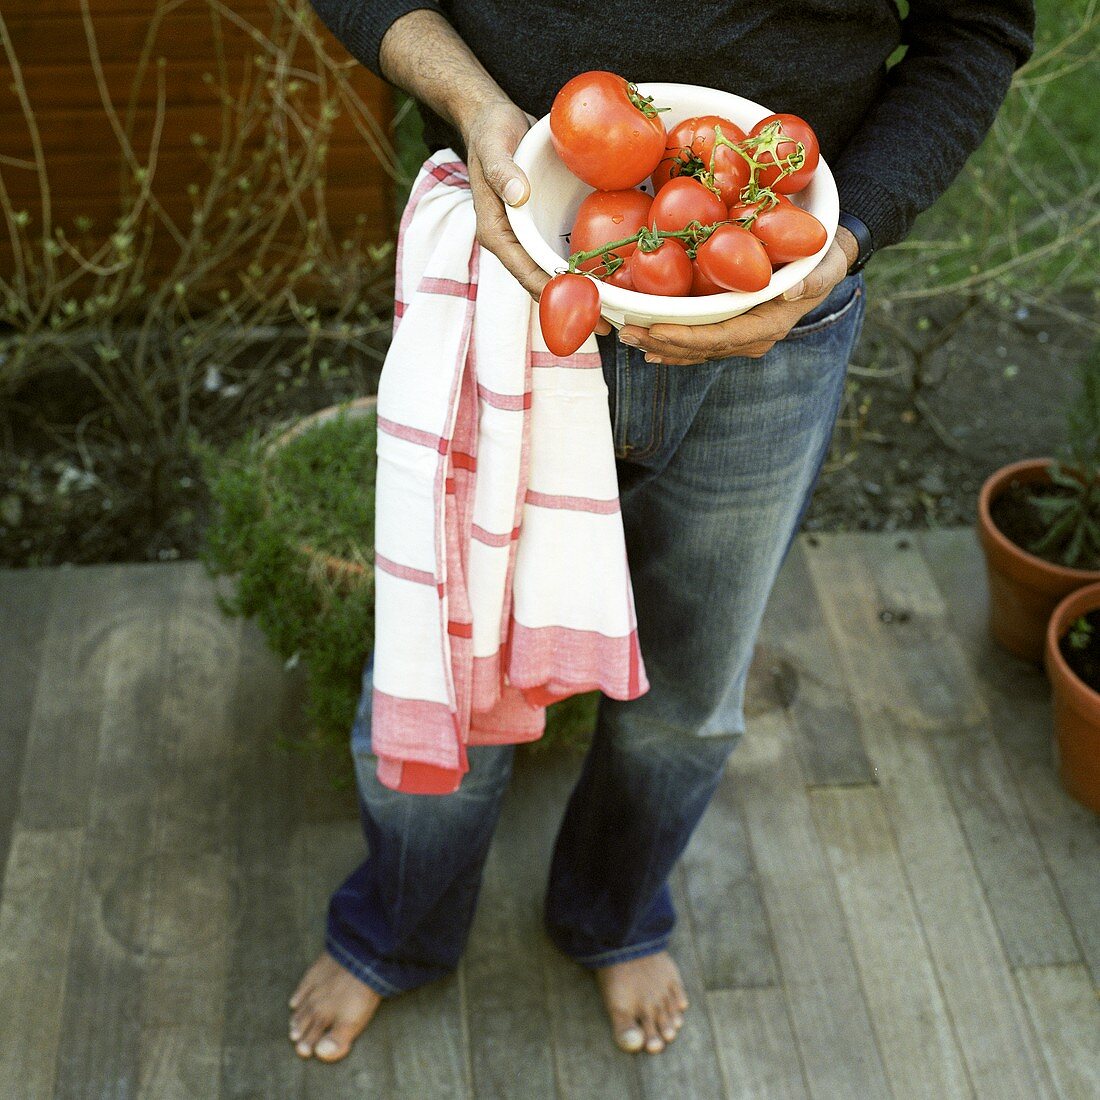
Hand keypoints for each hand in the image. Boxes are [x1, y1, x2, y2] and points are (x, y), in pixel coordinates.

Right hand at [460, 99, 611, 332]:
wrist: (494, 121)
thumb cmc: (490, 132)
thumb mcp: (493, 144)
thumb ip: (502, 170)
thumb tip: (518, 196)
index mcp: (497, 232)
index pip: (524, 272)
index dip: (552, 292)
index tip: (580, 305)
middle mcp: (513, 243)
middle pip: (542, 284)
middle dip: (572, 306)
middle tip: (608, 324)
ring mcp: (529, 238)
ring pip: (555, 275)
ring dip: (583, 294)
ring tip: (616, 313)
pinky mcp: (544, 228)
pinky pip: (564, 254)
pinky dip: (586, 268)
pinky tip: (614, 277)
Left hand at [616, 228, 858, 365]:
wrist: (824, 262)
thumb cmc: (823, 258)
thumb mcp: (826, 264)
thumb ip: (815, 279)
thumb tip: (791, 292)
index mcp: (769, 326)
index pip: (722, 338)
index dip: (687, 338)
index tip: (657, 330)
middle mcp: (752, 339)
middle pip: (701, 348)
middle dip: (662, 344)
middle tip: (628, 334)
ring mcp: (740, 337)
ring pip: (695, 350)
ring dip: (660, 345)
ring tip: (629, 337)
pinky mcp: (731, 328)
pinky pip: (699, 343)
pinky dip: (673, 344)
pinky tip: (649, 343)